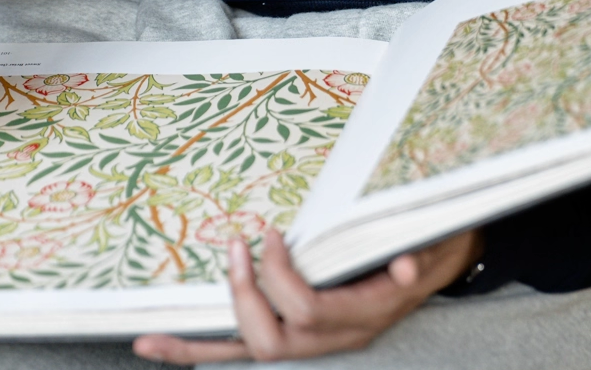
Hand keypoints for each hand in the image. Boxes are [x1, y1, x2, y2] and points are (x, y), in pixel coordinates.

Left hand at [133, 226, 483, 362]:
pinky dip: (195, 350)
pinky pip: (242, 351)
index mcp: (363, 317)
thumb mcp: (431, 247)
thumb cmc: (427, 246)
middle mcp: (334, 340)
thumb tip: (405, 267)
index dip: (281, 278)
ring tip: (160, 325)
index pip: (307, 312)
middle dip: (246, 296)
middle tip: (238, 246)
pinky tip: (155, 344)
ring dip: (204, 339)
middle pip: (273, 342)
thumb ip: (421, 258)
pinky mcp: (294, 338)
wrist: (435, 265)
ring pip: (251, 355)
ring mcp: (313, 344)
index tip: (271, 234)